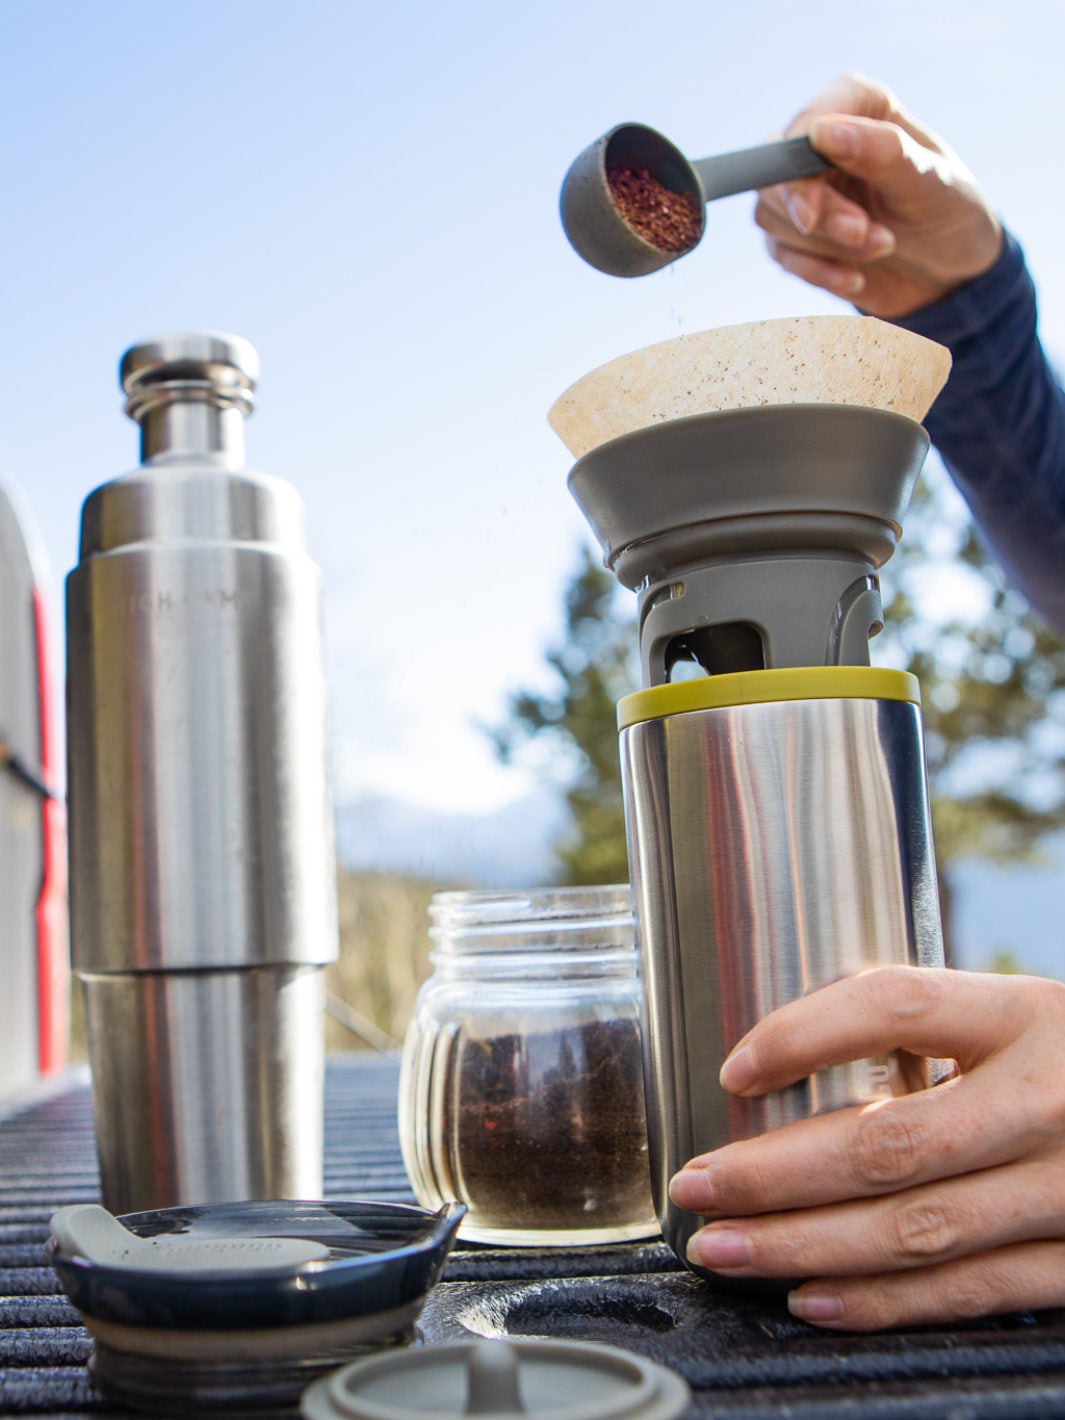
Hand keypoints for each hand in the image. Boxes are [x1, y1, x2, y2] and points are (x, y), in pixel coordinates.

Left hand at [668, 966, 1064, 1329]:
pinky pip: (971, 1291)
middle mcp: (1050, 1100)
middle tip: (697, 1186)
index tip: (735, 1068)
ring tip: (726, 1248)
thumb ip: (935, 1031)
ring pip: (917, 1229)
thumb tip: (793, 1058)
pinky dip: (883, 1301)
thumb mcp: (1021, 1018)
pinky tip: (813, 1296)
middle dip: (774, 1174)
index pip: (898, 1007)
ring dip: (805, 1246)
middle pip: (890, 1143)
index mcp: (1028, 1015)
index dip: (805, 1033)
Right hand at [755, 74, 1002, 316]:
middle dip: (818, 214)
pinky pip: (780, 254)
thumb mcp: (929, 182)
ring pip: (772, 216)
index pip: (808, 123)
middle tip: (862, 232)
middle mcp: (822, 144)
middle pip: (778, 175)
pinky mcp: (795, 235)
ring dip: (827, 244)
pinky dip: (818, 271)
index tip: (812, 211)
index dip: (800, 167)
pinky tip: (856, 277)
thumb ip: (882, 153)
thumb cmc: (947, 212)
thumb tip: (823, 133)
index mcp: (859, 107)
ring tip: (881, 246)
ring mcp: (804, 191)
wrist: (949, 270)